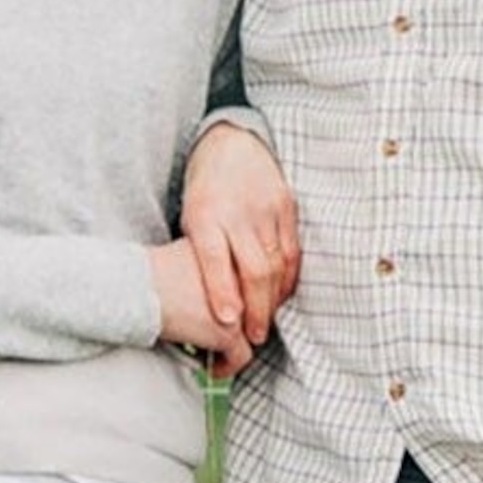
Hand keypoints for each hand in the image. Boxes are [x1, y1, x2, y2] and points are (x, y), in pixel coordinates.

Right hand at [149, 239, 250, 377]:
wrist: (136, 286)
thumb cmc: (154, 273)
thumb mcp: (197, 259)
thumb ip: (218, 271)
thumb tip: (232, 298)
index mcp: (238, 256)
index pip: (259, 284)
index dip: (249, 304)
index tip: (237, 317)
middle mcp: (245, 281)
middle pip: (260, 309)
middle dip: (246, 324)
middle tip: (228, 335)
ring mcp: (241, 306)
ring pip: (253, 333)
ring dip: (236, 345)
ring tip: (219, 354)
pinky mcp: (229, 331)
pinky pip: (241, 356)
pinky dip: (227, 366)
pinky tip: (212, 367)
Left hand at [181, 123, 299, 347]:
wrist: (232, 146)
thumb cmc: (205, 193)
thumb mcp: (190, 219)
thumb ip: (200, 257)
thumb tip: (208, 306)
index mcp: (205, 215)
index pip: (215, 259)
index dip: (222, 292)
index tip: (229, 322)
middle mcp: (238, 213)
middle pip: (253, 268)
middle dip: (256, 308)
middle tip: (255, 336)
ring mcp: (267, 210)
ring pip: (276, 264)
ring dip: (273, 299)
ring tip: (266, 323)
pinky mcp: (288, 208)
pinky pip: (292, 252)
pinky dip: (288, 279)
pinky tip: (281, 296)